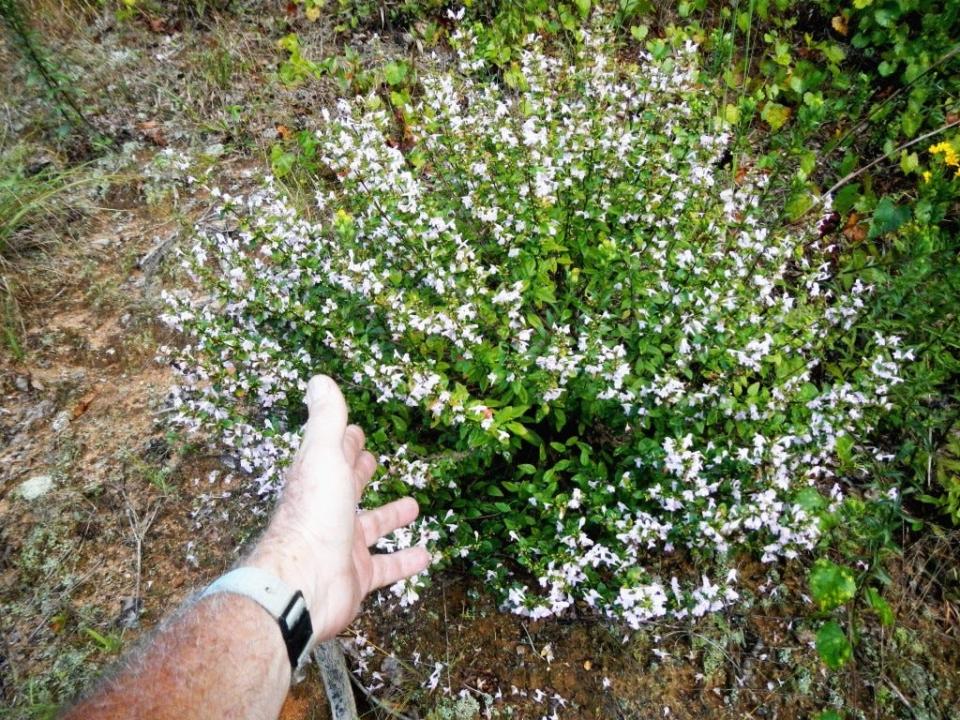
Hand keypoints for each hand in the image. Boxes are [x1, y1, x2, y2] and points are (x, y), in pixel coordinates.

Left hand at [247, 375, 430, 640]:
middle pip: (347, 488)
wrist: (304, 583)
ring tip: (413, 506)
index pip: (332, 455)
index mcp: (319, 481)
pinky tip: (426, 555)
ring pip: (371, 527)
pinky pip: (386, 567)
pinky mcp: (357, 576)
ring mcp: (342, 545)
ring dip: (390, 516)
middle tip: (372, 460)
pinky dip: (405, 560)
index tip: (354, 431)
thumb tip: (319, 379)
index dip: (343, 441)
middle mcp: (328, 512)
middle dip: (359, 473)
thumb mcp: (323, 456)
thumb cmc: (313, 516)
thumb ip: (326, 419)